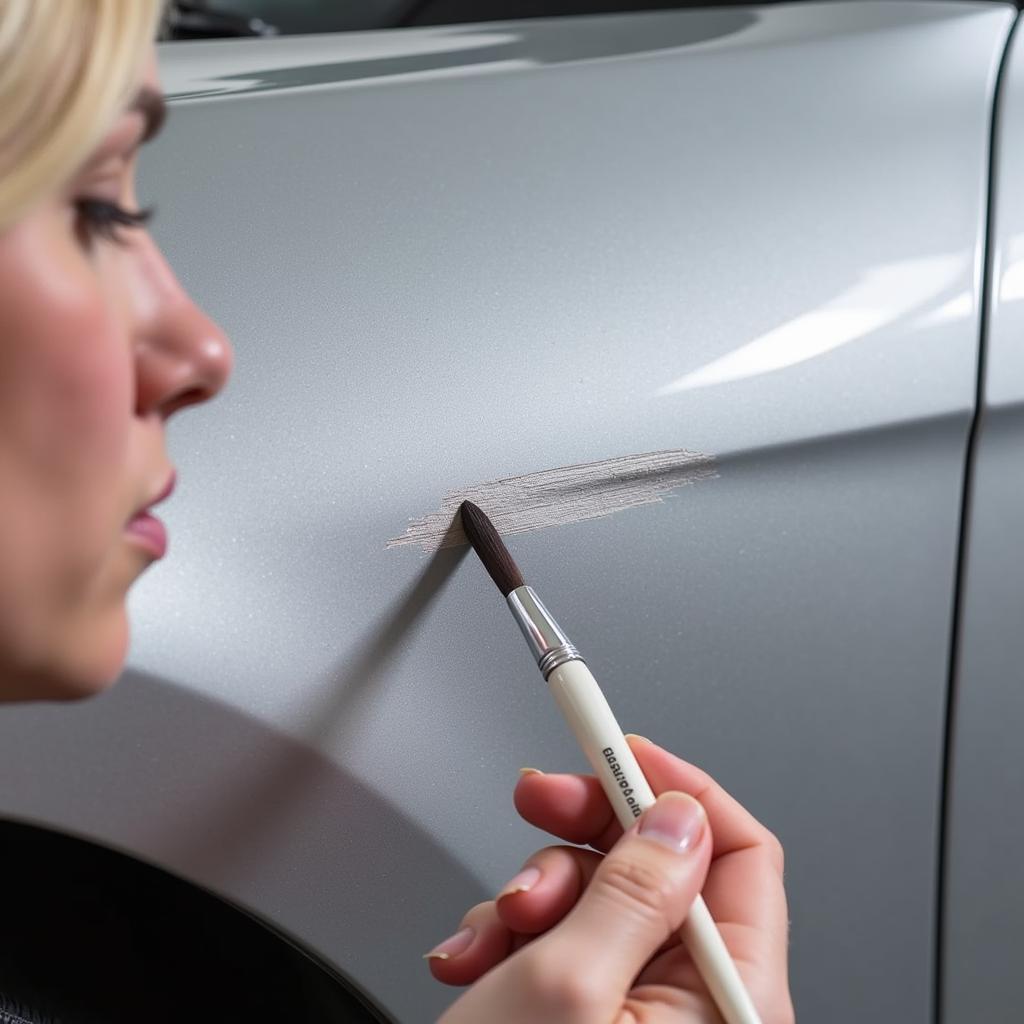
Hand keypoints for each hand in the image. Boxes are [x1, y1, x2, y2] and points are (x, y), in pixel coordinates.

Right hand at [427, 735, 792, 1022]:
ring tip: (494, 927)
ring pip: (601, 892)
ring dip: (534, 890)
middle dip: (585, 830)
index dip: (676, 788)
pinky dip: (516, 931)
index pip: (740, 855)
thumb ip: (634, 890)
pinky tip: (476, 957)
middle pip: (660, 863)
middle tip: (536, 798)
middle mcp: (695, 1012)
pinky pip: (567, 935)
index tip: (615, 747)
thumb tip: (676, 815)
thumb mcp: (567, 986)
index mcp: (727, 1008)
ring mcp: (641, 1015)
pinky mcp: (593, 1016)